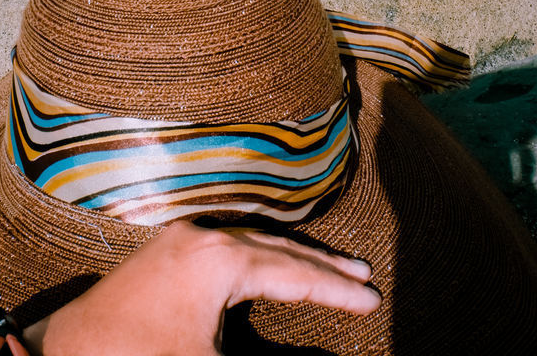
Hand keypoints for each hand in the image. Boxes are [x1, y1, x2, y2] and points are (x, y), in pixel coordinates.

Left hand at [23, 219, 380, 355]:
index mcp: (219, 260)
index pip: (293, 273)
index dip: (336, 289)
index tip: (374, 298)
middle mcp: (202, 238)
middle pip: (277, 247)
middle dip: (321, 265)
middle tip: (363, 276)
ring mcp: (179, 240)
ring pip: (251, 241)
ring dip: (290, 257)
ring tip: (327, 269)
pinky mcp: (162, 253)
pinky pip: (226, 244)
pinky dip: (258, 256)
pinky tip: (268, 267)